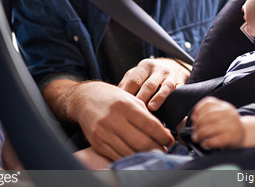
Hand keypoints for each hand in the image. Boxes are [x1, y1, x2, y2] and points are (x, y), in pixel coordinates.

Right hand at [55, 80, 174, 160]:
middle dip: (157, 148)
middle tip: (164, 149)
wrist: (85, 99)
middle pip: (142, 142)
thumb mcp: (130, 99)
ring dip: (145, 155)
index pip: (151, 126)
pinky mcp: (97, 144)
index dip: (163, 136)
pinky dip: (131, 157)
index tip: (169, 140)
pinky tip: (137, 154)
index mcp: (125, 106)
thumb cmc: (111, 97)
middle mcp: (113, 120)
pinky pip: (118, 156)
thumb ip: (145, 114)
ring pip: (131, 152)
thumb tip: (162, 131)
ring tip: (153, 152)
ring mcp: (104, 133)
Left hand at [118, 58, 189, 110]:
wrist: (174, 67)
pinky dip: (169, 98)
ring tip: (151, 108)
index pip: (134, 80)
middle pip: (148, 84)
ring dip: (157, 98)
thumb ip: (126, 84)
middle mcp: (157, 69)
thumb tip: (115, 98)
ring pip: (164, 87)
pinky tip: (167, 106)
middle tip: (134, 110)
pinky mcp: (179, 82)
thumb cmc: (149, 75)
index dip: (128, 94)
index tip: (122, 106)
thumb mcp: (137, 74)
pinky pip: (175, 90)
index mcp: (144, 66)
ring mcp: (169, 75)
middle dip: (141, 97)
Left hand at [190, 97, 243, 149]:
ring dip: (201, 134)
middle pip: (208, 116)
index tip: (194, 118)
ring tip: (198, 138)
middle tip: (194, 132)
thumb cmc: (227, 126)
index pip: (209, 102)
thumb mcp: (221, 116)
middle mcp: (229, 113)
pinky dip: (208, 143)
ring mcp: (232, 125)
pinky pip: (216, 140)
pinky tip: (205, 144)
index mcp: (224, 106)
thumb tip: (194, 119)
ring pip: (211, 128)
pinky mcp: (233, 137)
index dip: (198, 109)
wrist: (243, 135)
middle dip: (198, 125)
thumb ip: (209, 114)